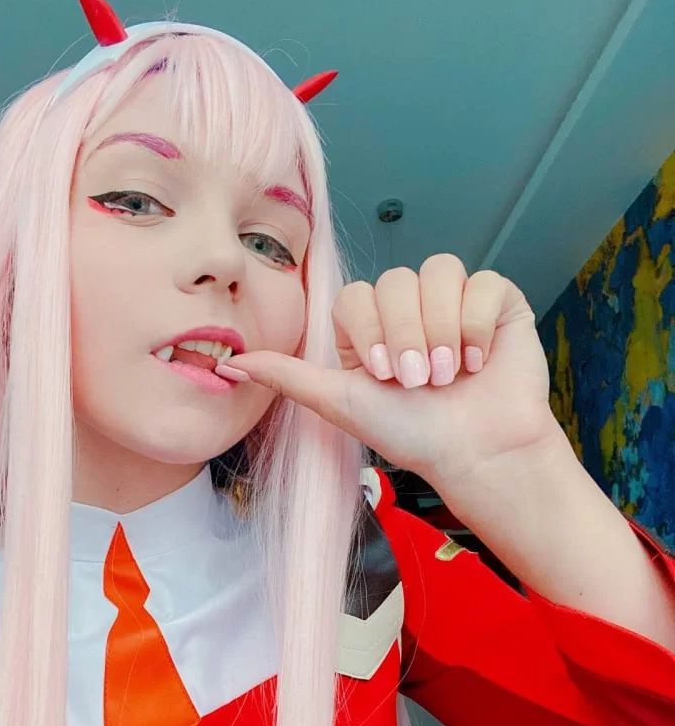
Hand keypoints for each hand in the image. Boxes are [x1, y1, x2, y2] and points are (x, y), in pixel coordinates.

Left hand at [217, 254, 560, 492]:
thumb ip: (286, 376)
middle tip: (420, 382)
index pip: (355, 294)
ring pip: (439, 273)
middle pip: (397, 281)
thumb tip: (228, 365)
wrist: (478, 453)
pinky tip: (479, 361)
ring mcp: (454, 301)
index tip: (383, 376)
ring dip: (442, 330)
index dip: (370, 331)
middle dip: (406, 337)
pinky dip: (477, 325)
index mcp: (369, 327)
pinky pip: (483, 283)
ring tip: (451, 374)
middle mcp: (409, 308)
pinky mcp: (497, 303)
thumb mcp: (339, 402)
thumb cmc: (412, 434)